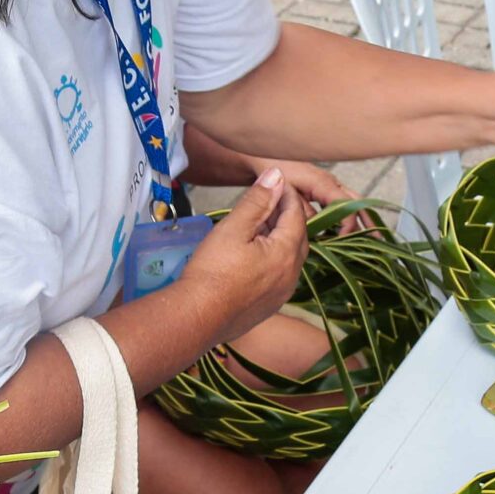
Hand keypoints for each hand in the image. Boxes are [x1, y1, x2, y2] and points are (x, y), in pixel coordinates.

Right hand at [177, 166, 308, 347]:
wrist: (197, 317)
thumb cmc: (213, 270)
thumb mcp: (234, 228)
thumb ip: (257, 201)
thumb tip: (277, 176)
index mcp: (286, 253)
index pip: (296, 215)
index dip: (287, 195)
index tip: (275, 182)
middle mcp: (291, 275)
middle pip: (297, 237)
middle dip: (285, 216)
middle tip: (267, 201)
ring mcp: (282, 294)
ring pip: (289, 258)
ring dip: (279, 239)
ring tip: (257, 226)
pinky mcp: (269, 307)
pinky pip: (279, 276)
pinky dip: (272, 260)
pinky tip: (253, 256)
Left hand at [254, 159, 375, 231]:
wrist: (265, 155)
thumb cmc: (273, 171)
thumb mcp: (286, 193)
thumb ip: (302, 210)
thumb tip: (316, 226)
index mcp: (323, 183)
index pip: (345, 205)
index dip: (347, 224)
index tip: (342, 239)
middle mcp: (330, 182)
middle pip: (357, 200)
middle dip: (368, 219)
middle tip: (379, 238)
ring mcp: (328, 184)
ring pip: (353, 200)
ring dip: (363, 216)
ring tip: (375, 234)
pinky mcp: (323, 187)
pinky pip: (342, 200)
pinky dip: (350, 213)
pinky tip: (350, 227)